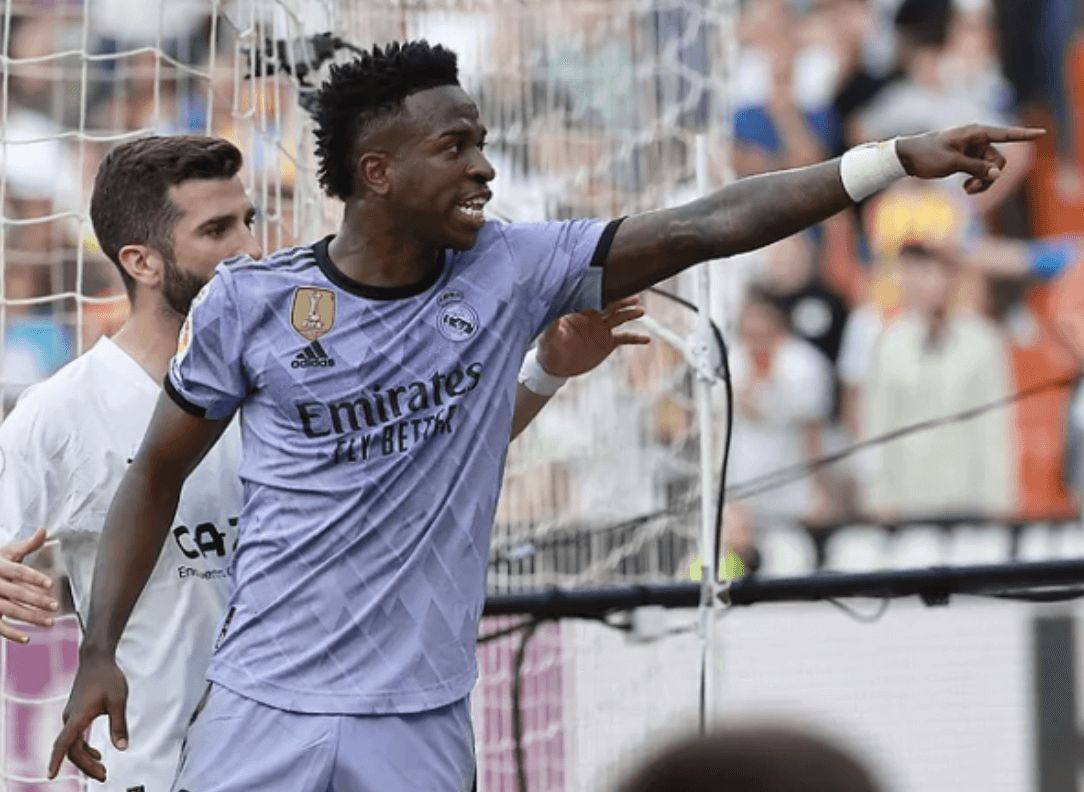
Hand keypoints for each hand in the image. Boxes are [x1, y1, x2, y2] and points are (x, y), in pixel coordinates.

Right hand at [0, 527, 57, 642]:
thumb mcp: (6, 553)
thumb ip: (27, 545)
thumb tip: (44, 531)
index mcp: (0, 566)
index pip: (18, 571)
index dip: (34, 577)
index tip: (50, 584)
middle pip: (16, 592)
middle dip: (36, 600)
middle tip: (55, 606)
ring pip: (9, 610)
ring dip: (30, 617)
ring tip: (50, 622)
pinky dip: (11, 634)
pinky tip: (27, 638)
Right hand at [48, 650, 128, 782]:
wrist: (96, 659)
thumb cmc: (108, 677)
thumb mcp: (118, 701)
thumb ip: (119, 725)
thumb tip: (122, 747)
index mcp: (77, 717)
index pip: (63, 744)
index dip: (56, 761)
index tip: (50, 776)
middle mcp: (69, 718)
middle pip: (72, 750)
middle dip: (86, 766)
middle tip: (104, 776)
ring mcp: (71, 716)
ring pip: (73, 744)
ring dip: (85, 759)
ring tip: (101, 769)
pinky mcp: (75, 714)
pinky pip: (75, 737)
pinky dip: (83, 748)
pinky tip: (95, 754)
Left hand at [537, 295, 649, 376]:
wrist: (555, 365)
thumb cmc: (549, 346)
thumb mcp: (548, 334)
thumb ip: (553, 323)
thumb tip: (553, 315)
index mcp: (581, 311)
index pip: (595, 298)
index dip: (604, 292)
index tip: (614, 285)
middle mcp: (594, 317)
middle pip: (612, 304)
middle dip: (623, 299)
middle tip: (634, 295)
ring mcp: (603, 329)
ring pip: (621, 318)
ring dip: (630, 313)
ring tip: (641, 310)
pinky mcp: (608, 343)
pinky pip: (625, 338)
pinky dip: (636, 338)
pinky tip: (647, 339)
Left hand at [896, 124, 1043, 194]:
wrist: (906, 158)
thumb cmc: (927, 155)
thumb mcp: (952, 162)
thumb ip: (976, 167)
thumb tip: (996, 174)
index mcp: (975, 133)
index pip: (1005, 134)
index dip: (1024, 135)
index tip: (1042, 133)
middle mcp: (977, 140)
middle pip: (998, 160)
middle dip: (989, 176)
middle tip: (971, 189)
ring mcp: (972, 151)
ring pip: (990, 169)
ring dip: (982, 182)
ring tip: (966, 190)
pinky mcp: (966, 160)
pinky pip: (981, 172)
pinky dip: (977, 182)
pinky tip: (966, 189)